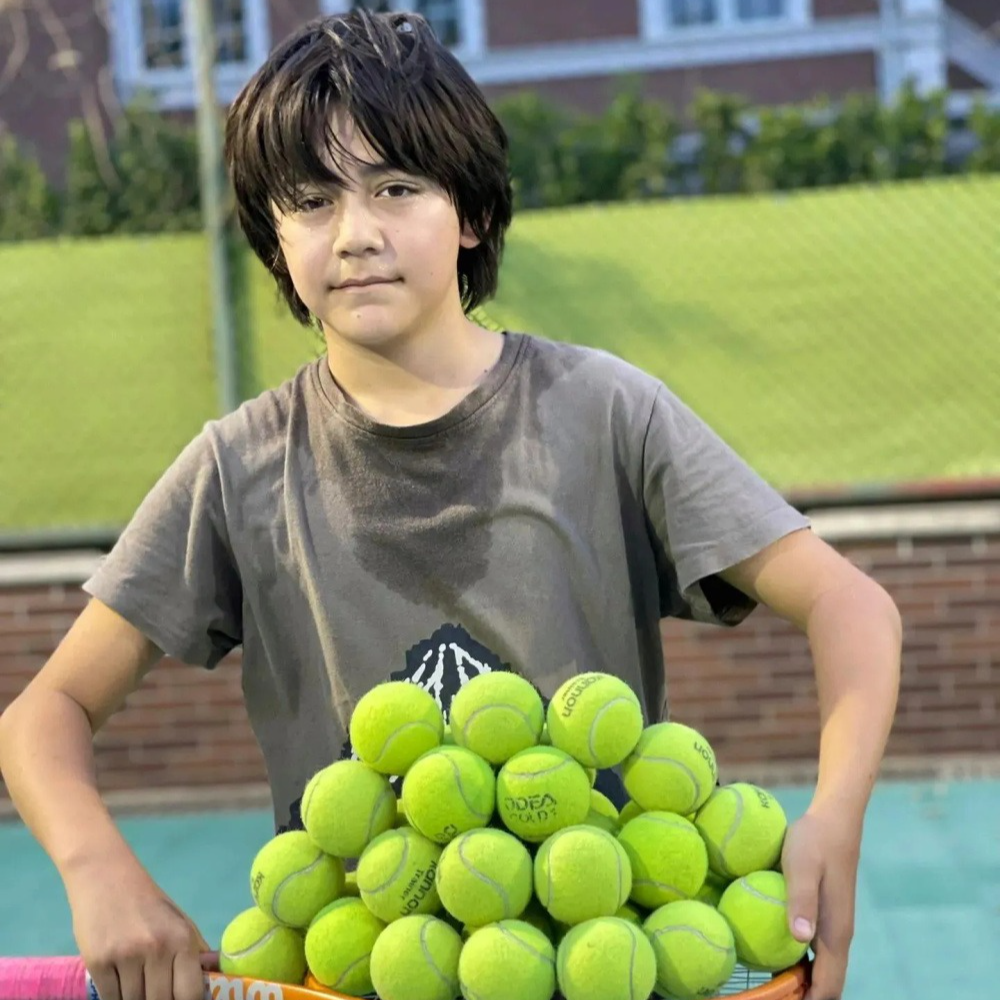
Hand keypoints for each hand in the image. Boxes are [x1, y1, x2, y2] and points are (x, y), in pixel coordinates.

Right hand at [65, 852, 213, 999]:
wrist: (106, 877)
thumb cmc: (148, 904)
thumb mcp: (180, 922)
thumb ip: (195, 955)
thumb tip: (214, 983)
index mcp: (182, 939)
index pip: (190, 994)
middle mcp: (157, 948)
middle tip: (156, 991)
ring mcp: (126, 956)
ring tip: (137, 984)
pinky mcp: (97, 962)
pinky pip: (109, 999)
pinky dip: (115, 998)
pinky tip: (119, 984)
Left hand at [780, 805, 861, 999]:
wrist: (833, 820)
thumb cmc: (814, 842)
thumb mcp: (801, 867)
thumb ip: (801, 901)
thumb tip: (800, 939)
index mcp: (834, 932)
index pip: (829, 986)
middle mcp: (837, 936)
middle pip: (826, 984)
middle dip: (803, 997)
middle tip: (769, 996)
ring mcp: (832, 926)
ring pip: (821, 968)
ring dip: (801, 982)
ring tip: (769, 986)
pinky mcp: (825, 914)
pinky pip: (814, 950)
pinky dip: (799, 962)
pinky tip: (773, 954)